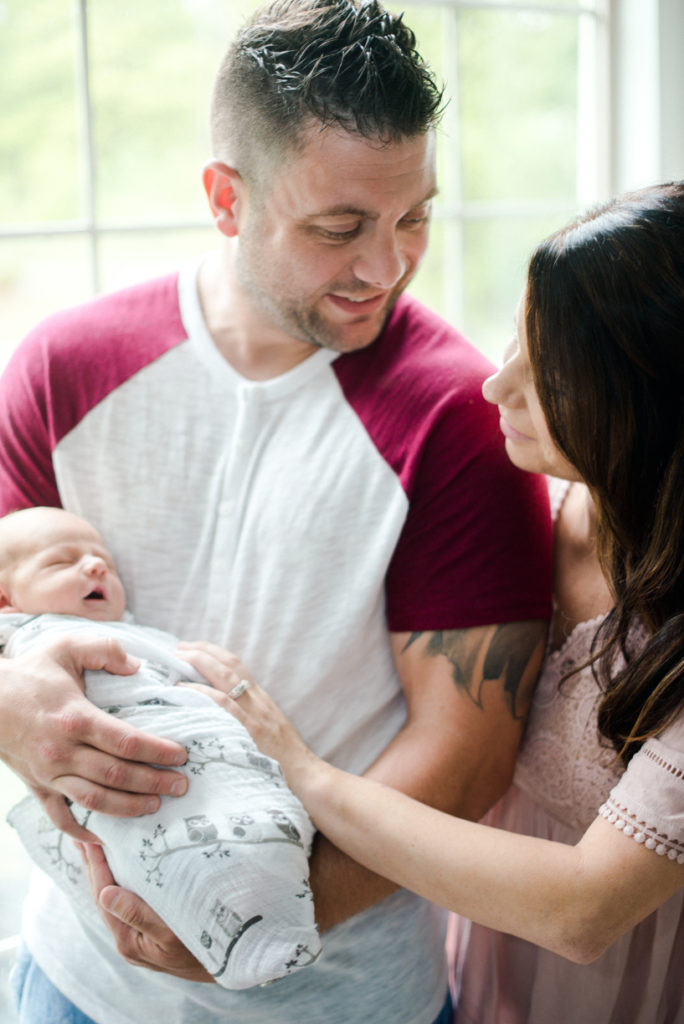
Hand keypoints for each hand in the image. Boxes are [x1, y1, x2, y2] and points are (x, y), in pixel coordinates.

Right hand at [0, 636, 187, 840]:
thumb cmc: (31, 672)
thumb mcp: (67, 647)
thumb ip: (105, 650)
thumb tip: (137, 666)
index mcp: (75, 718)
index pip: (126, 742)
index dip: (158, 751)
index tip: (182, 755)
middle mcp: (62, 751)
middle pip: (117, 775)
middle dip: (154, 782)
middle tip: (182, 785)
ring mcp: (48, 774)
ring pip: (94, 800)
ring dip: (129, 807)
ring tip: (157, 805)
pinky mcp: (37, 786)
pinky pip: (59, 818)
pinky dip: (81, 832)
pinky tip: (104, 838)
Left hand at [79, 843, 212, 981]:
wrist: (232, 961)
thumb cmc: (204, 949)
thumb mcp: (171, 933)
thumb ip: (138, 915)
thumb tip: (106, 894)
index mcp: (128, 939)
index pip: (104, 895)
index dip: (96, 867)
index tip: (89, 840)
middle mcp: (128, 938)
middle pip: (104, 896)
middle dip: (94, 866)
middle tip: (84, 836)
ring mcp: (138, 935)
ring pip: (115, 897)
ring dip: (106, 872)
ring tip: (96, 847)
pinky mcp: (149, 930)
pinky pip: (128, 900)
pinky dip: (122, 880)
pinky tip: (122, 868)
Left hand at [177, 641, 316, 789]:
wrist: (306, 777)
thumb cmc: (284, 759)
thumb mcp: (268, 728)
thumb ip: (248, 716)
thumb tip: (220, 710)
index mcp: (262, 698)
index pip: (236, 665)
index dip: (213, 652)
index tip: (193, 648)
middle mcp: (258, 700)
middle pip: (229, 664)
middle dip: (202, 651)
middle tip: (179, 648)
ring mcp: (254, 714)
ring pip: (225, 677)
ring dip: (199, 664)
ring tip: (177, 660)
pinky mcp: (250, 730)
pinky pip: (223, 705)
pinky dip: (202, 693)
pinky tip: (184, 689)